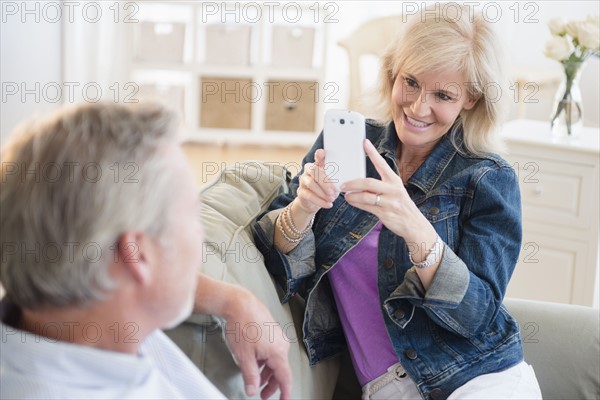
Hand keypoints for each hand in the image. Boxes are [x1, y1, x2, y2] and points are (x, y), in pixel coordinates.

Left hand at [194, 276, 291, 398]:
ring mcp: (277, 337)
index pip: (285, 378)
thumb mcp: (243, 356)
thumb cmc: (242, 324)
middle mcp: (281, 344)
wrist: (239, 304)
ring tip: (256, 380)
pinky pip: (272, 351)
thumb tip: (252, 389)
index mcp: (278, 351)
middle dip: (272, 384)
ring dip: (267, 373)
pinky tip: (255, 363)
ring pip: (275, 361)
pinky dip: (265, 361)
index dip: (285, 392)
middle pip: (280, 370)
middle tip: (263, 395)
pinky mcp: (272, 332)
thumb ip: (250, 376)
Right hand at [295, 149, 338, 214]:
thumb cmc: (325, 188)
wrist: (313, 202)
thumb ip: (337, 176)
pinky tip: (328, 204)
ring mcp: (303, 181)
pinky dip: (320, 201)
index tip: (322, 153)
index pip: (317, 157)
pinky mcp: (301, 192)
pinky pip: (309, 196)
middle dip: (324, 181)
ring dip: (323, 192)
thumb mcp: (332, 181)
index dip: (319, 155)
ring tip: (332, 199)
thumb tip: (350, 176)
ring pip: (311, 184)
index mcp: (317, 165)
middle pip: (314, 171)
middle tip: (333, 191)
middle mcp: (308, 171)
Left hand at [340, 139, 429, 240]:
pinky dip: (357, 203)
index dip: (373, 152)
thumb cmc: (400, 205)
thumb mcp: (395, 191)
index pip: (382, 164)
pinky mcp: (385, 213)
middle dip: (353, 183)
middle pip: (369, 183)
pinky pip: (367, 207)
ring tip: (345, 194)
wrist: (414, 224)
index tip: (364, 142)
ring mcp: (390, 202)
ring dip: (353, 195)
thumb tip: (360, 181)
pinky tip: (351, 201)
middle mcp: (393, 189)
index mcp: (395, 180)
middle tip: (343, 184)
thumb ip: (380, 185)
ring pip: (366, 197)